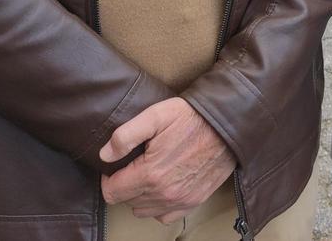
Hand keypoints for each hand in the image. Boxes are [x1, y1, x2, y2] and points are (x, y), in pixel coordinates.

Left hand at [100, 97, 235, 223]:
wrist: (227, 124)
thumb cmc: (191, 117)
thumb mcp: (156, 115)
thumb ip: (125, 136)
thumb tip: (104, 155)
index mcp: (150, 174)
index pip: (111, 192)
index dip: (109, 177)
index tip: (116, 165)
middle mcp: (164, 194)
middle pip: (127, 201)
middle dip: (125, 184)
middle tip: (135, 163)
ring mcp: (180, 201)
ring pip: (144, 210)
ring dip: (141, 196)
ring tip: (148, 173)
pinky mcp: (194, 201)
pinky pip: (164, 216)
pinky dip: (159, 206)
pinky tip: (162, 186)